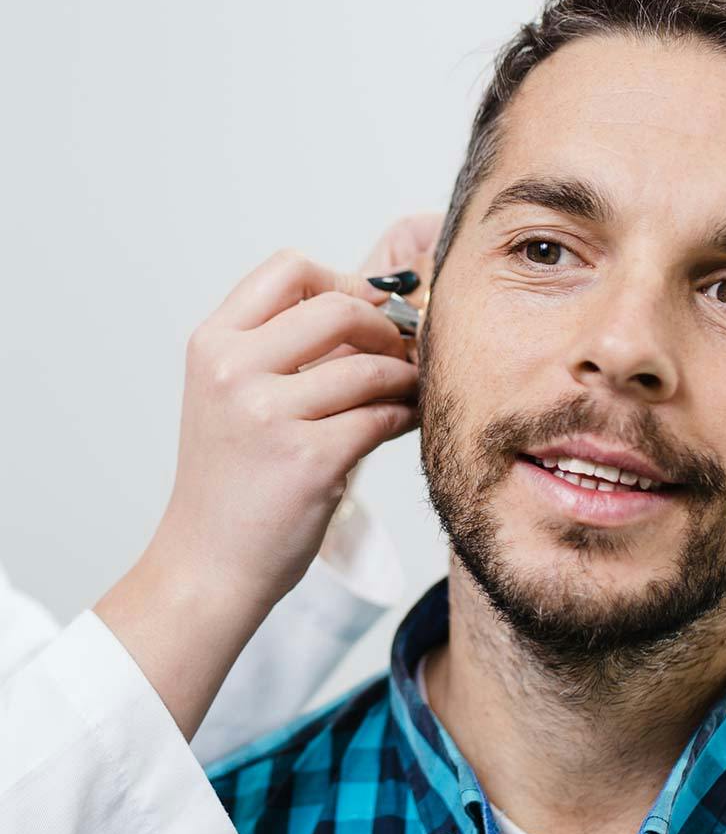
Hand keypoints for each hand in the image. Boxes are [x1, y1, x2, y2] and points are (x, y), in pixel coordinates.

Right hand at [94, 247, 421, 737]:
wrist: (208, 564)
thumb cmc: (230, 482)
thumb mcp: (232, 397)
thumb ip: (284, 350)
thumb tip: (375, 308)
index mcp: (213, 344)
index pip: (288, 269)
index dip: (341, 279)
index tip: (365, 309)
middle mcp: (234, 370)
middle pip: (339, 306)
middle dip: (384, 326)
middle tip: (400, 350)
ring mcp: (270, 415)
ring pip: (371, 366)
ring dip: (405, 376)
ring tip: (409, 391)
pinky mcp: (310, 459)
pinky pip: (384, 416)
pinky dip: (406, 415)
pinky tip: (405, 422)